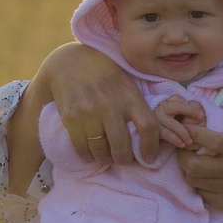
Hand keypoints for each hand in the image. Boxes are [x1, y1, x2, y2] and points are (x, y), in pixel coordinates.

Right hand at [37, 42, 188, 170]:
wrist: (70, 62)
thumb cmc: (105, 75)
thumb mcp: (126, 84)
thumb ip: (137, 107)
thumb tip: (152, 136)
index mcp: (130, 96)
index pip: (148, 127)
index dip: (151, 148)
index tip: (149, 158)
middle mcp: (110, 104)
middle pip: (122, 146)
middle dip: (123, 159)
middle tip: (123, 160)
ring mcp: (89, 111)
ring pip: (100, 150)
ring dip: (105, 159)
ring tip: (106, 157)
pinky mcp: (71, 117)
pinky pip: (81, 147)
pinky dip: (87, 156)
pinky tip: (90, 155)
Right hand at [153, 97, 207, 139]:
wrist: (147, 133)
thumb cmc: (168, 124)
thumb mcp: (176, 115)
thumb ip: (185, 112)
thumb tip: (201, 114)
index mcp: (167, 102)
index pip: (178, 99)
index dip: (190, 106)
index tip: (202, 114)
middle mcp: (160, 107)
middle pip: (176, 107)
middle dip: (190, 111)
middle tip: (202, 117)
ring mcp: (155, 117)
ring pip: (172, 122)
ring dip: (183, 132)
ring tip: (191, 141)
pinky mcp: (153, 129)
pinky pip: (165, 133)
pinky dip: (175, 139)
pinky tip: (182, 144)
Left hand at [175, 107, 222, 214]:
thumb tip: (206, 109)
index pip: (207, 140)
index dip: (191, 133)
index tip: (188, 128)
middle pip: (192, 165)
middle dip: (182, 155)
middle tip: (185, 149)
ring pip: (193, 181)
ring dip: (189, 170)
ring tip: (194, 162)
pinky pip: (203, 195)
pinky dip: (199, 185)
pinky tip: (206, 177)